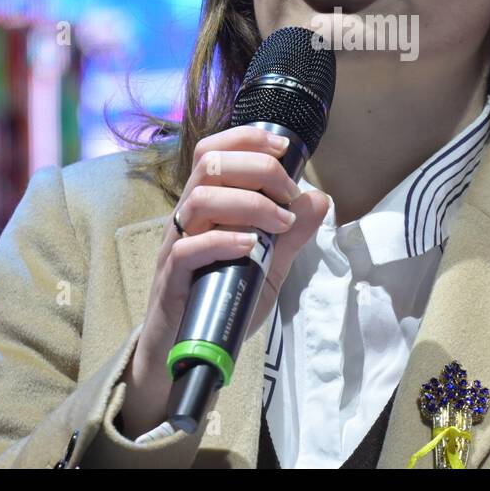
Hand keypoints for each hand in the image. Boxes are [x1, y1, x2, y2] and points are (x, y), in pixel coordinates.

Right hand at [119, 126, 329, 436]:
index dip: (247, 138)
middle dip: (257, 168)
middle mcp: (188, 217)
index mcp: (207, 205)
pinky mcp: (170, 280)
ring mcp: (176, 246)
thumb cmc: (223, 299)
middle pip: (209, 164)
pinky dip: (221, 241)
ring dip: (248, 203)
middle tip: (288, 194)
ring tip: (278, 223)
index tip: (284, 147)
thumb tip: (318, 197)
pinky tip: (249, 247)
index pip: (214, 151)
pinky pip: (186, 249)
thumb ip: (291, 233)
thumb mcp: (269, 264)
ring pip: (199, 199)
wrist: (188, 351)